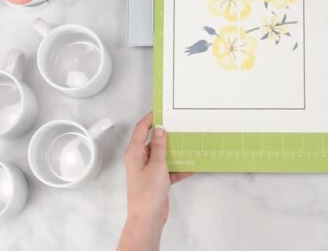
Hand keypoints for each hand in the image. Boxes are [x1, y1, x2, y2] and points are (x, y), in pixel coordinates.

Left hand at [117, 112, 192, 250]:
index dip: (150, 118)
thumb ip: (159, 146)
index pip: (141, 129)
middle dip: (166, 134)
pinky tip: (192, 165)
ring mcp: (148, 170)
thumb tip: (160, 129)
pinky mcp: (157, 180)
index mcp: (135, 153)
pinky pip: (169, 168)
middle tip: (179, 125)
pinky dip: (179, 167)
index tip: (162, 110)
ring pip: (162, 154)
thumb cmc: (148, 192)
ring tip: (189, 141)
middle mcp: (140, 159)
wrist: (148, 218)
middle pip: (152, 141)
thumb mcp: (157, 165)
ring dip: (174, 150)